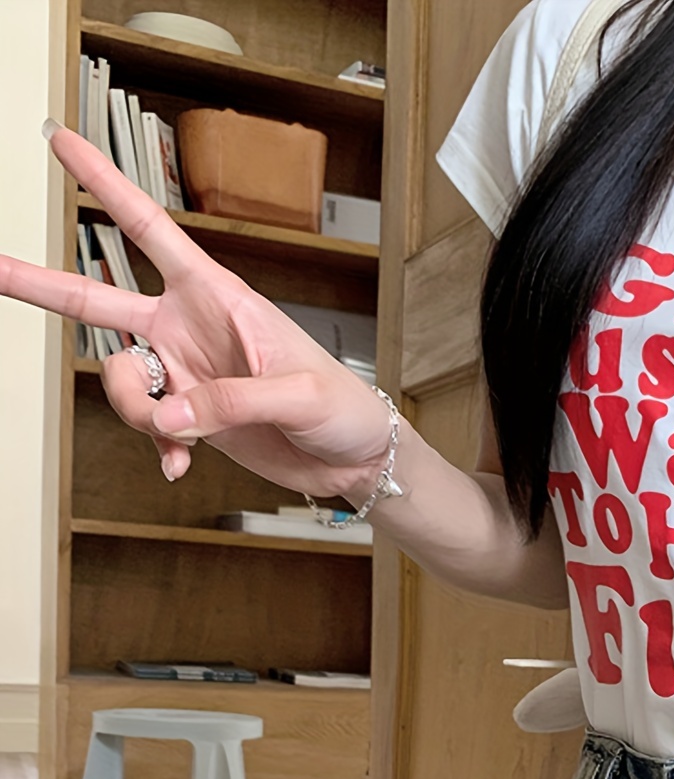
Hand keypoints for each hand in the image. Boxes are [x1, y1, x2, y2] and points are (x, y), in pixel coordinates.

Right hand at [0, 122, 391, 498]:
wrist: (355, 460)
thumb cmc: (343, 408)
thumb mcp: (297, 394)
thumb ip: (229, 401)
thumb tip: (169, 420)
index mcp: (217, 296)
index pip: (150, 227)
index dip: (104, 183)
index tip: (61, 142)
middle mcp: (189, 328)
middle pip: (99, 300)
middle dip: (41, 285)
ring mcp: (186, 373)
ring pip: (122, 382)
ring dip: (140, 412)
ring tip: (183, 435)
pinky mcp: (191, 417)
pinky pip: (149, 428)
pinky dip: (160, 448)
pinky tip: (181, 464)